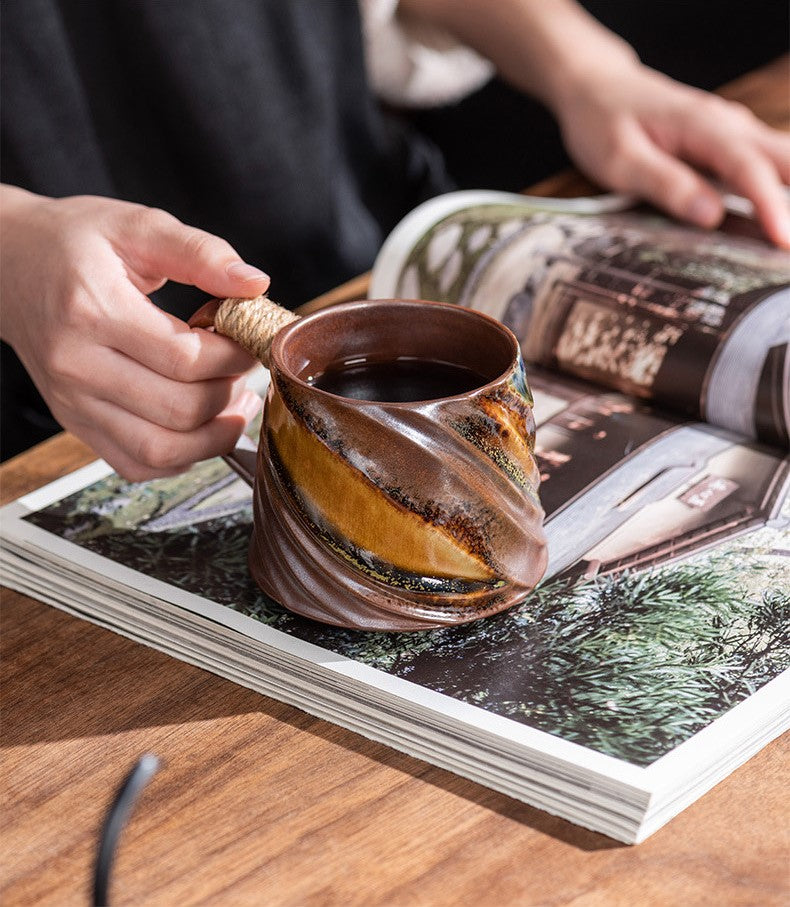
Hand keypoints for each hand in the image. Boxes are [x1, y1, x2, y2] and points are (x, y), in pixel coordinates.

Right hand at [0, 188, 268, 479]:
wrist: (8, 266)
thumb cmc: (74, 244)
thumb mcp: (137, 226)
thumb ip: (199, 252)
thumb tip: (254, 283)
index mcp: (93, 310)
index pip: (185, 358)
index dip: (235, 357)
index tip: (250, 342)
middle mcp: (77, 365)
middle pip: (179, 410)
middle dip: (230, 395)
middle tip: (245, 373)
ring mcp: (73, 402)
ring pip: (160, 450)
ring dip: (214, 437)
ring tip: (237, 407)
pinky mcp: (75, 422)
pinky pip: (136, 464)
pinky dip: (180, 458)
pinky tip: (200, 429)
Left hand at [553, 60, 789, 246]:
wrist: (598, 88)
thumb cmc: (603, 123)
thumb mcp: (620, 160)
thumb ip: (665, 185)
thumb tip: (710, 216)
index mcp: (702, 127)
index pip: (748, 169)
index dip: (769, 206)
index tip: (783, 240)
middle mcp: (728, 125)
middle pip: (783, 159)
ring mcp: (731, 132)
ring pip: (781, 159)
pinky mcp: (726, 144)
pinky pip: (764, 164)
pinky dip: (780, 188)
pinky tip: (782, 217)